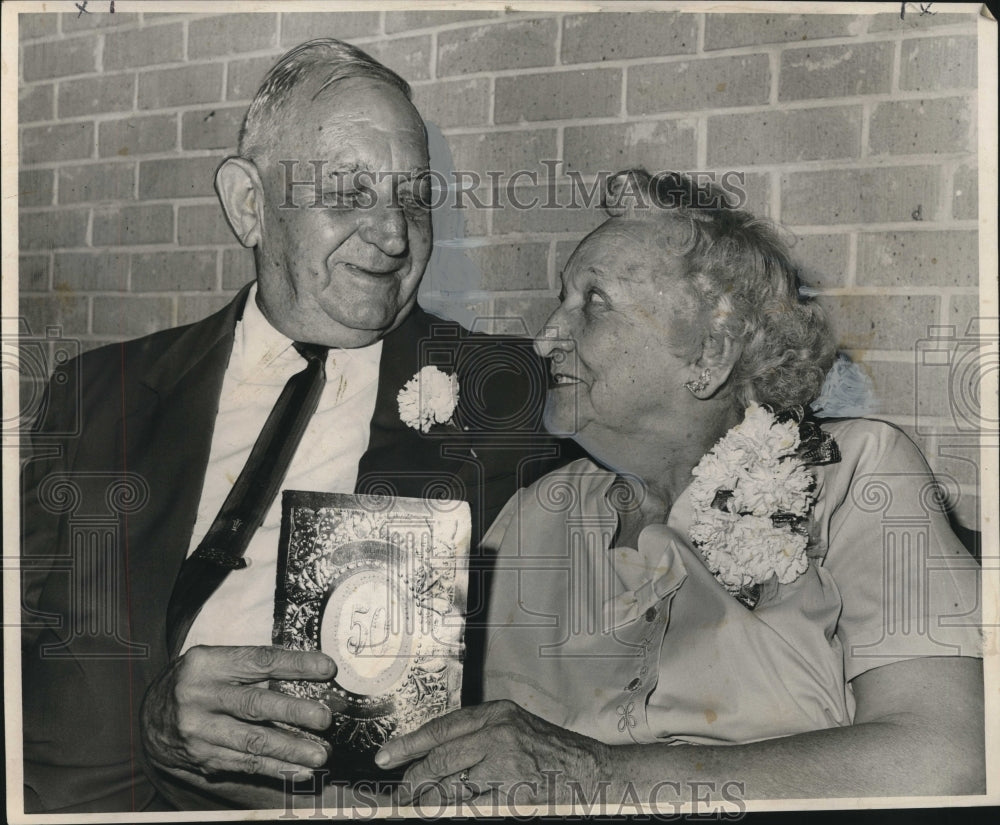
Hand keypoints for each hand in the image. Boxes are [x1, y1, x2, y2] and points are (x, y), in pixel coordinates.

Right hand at [140, 645, 335, 782]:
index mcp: (208, 663)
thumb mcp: (216, 661)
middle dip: (294, 712)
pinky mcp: (202, 757)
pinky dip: (276, 769)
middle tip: (324, 718)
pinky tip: (299, 771)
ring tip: (320, 754)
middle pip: (255, 704)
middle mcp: (200, 697)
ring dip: (291, 750)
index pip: (259, 661)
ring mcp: (199, 731)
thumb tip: (309, 671)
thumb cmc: (198, 681)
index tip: (327, 668)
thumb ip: (253, 665)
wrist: (150, 716)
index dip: (296, 664)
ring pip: (252, 742)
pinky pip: (245, 764)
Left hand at [374, 700, 610, 805]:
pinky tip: (446, 812)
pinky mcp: (515, 794)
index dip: (409, 744)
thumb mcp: (514, 728)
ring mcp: (508, 765)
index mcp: (496, 714)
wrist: (591, 770)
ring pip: (452, 786)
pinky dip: (456, 810)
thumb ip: (478, 736)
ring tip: (417, 807)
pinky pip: (473, 806)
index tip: (386, 756)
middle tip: (399, 793)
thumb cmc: (551, 751)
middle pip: (441, 758)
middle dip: (414, 779)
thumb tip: (435, 754)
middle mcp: (500, 734)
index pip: (442, 728)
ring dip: (430, 801)